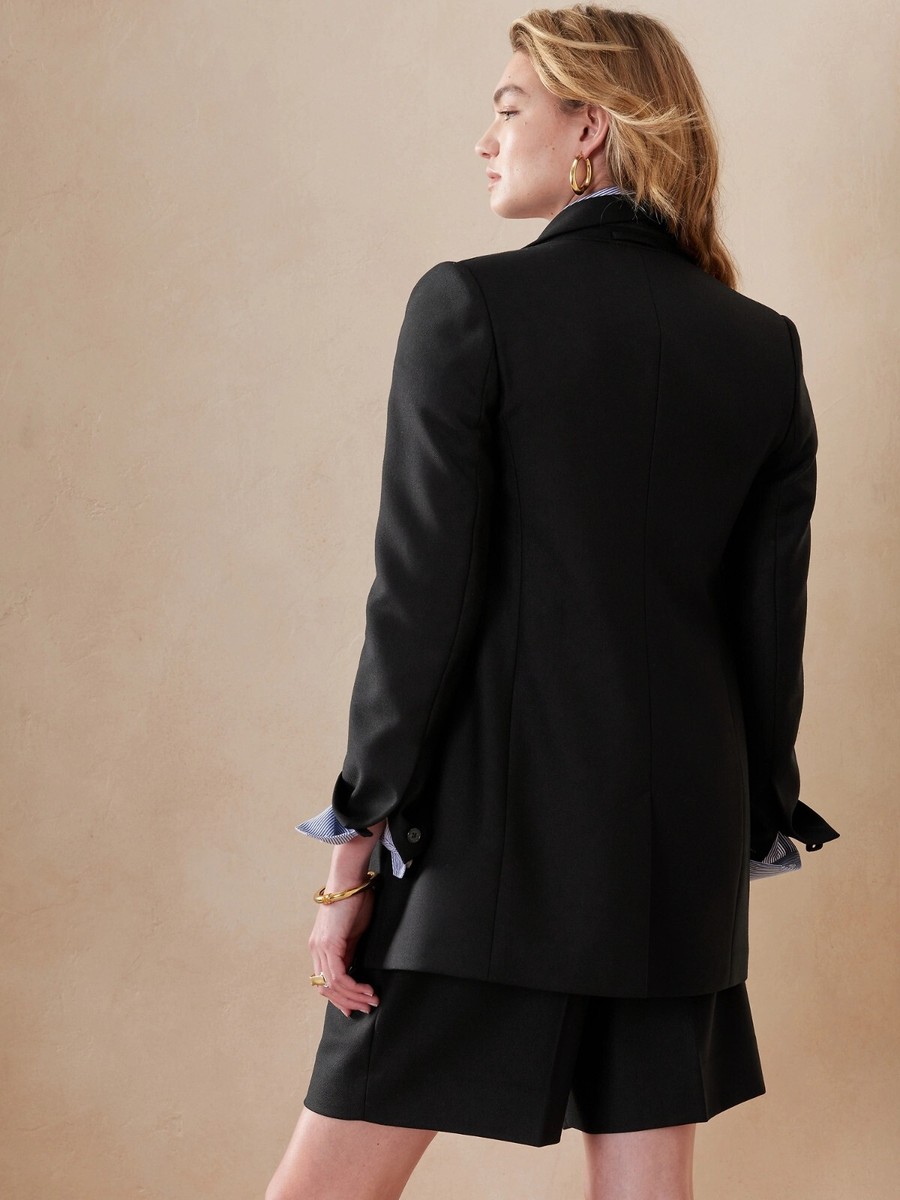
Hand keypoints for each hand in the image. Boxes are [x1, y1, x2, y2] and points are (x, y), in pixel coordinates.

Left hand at [308, 883, 379, 1017]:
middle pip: (326, 988)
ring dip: (354, 997)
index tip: (354, 1007)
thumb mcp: (353, 932)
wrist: (350, 880)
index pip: (324, 982)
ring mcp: (320, 948)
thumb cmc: (355, 900)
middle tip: (366, 1007)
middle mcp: (315, 949)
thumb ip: (350, 952)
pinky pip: (339, 976)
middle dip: (348, 1002)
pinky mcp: (330, 944)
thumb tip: (355, 972)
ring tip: (371, 1000)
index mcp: (319, 947)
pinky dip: (353, 987)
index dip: (338, 998)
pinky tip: (367, 989)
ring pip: (333, 986)